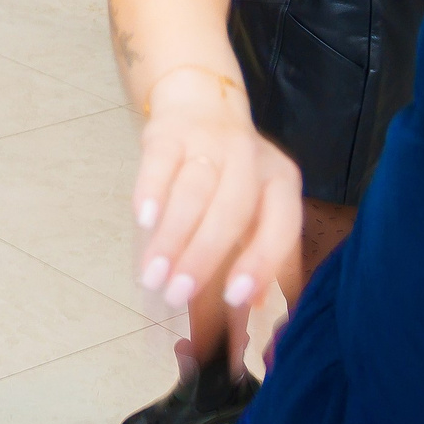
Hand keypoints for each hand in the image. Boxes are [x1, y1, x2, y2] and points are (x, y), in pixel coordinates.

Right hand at [133, 68, 301, 366]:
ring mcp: (209, 142)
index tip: (235, 298)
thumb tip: (250, 325)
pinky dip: (151, 191)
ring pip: (193, 192)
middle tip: (177, 296)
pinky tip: (142, 220)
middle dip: (203, 257)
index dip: (259, 262)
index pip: (278, 226)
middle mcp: (250, 160)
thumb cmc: (230, 173)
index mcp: (280, 183)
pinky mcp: (169, 131)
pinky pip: (160, 162)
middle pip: (231, 211)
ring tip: (151, 277)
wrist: (201, 99)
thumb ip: (253, 262)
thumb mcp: (255, 208)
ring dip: (171, 238)